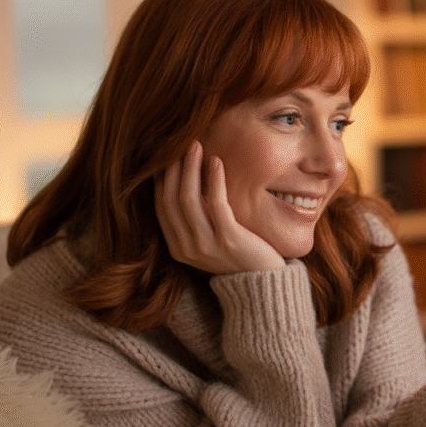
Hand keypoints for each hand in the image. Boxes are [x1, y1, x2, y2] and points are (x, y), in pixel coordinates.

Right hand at [155, 141, 285, 273]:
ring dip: (191, 169)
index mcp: (177, 247)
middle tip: (182, 143)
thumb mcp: (209, 238)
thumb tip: (186, 180)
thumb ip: (195, 218)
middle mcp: (186, 248)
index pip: (161, 206)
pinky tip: (217, 161)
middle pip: (171, 200)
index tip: (169, 156)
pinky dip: (214, 180)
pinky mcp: (228, 240)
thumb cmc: (238, 255)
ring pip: (188, 199)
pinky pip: (215, 204)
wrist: (264, 283)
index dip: (162, 179)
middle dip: (174, 168)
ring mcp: (205, 246)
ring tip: (196, 146)